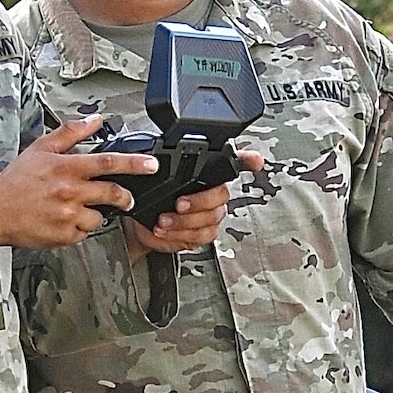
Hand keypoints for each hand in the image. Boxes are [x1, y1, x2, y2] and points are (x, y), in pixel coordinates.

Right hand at [0, 115, 156, 248]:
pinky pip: (84, 234)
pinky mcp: (64, 236)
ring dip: (95, 213)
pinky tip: (64, 220)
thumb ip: (71, 133)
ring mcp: (68, 216)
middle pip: (113, 193)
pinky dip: (79, 228)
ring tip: (76, 208)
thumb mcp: (40, 148)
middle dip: (126, 197)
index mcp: (66, 168)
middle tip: (126, 198)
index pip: (108, 162)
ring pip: (100, 217)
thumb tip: (95, 120)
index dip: (134, 163)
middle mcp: (70, 192)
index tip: (151, 165)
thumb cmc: (15, 181)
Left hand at [123, 148, 264, 258]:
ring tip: (164, 221)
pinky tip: (166, 231)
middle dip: (199, 202)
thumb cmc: (147, 195)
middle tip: (179, 204)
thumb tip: (154, 155)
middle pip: (220, 197)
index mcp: (203, 173)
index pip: (233, 162)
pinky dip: (180, 236)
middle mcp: (212, 193)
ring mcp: (209, 215)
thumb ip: (155, 160)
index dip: (247, 161)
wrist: (137, 222)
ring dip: (184, 222)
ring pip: (210, 220)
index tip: (255, 160)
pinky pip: (200, 237)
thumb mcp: (147, 172)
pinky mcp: (201, 234)